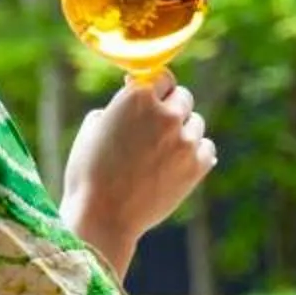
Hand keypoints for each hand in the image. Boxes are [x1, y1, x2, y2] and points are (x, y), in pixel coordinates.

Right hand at [61, 68, 215, 277]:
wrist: (102, 218)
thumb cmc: (89, 173)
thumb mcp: (93, 128)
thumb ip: (118, 105)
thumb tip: (132, 95)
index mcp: (137, 96)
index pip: (162, 77)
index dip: (155, 88)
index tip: (151, 96)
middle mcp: (165, 113)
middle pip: (183, 97)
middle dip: (171, 108)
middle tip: (156, 128)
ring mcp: (184, 140)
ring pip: (196, 123)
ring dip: (183, 132)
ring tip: (161, 153)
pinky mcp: (197, 166)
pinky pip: (206, 148)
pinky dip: (196, 153)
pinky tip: (178, 164)